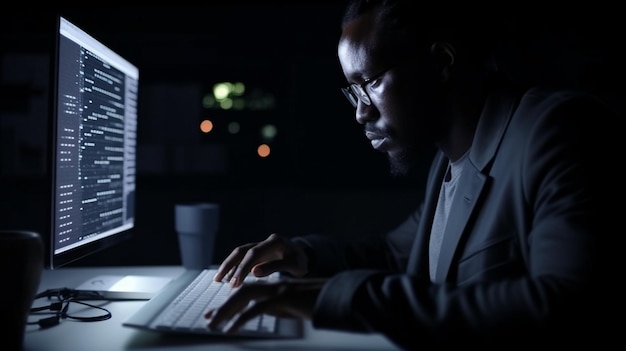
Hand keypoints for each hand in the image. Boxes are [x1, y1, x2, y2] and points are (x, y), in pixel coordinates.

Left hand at [204, 278, 326, 333]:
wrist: (339, 297)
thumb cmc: (320, 304)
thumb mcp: (295, 308)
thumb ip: (278, 308)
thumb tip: (261, 313)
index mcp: (276, 289)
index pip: (248, 293)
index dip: (230, 304)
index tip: (214, 316)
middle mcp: (275, 286)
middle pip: (242, 292)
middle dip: (223, 307)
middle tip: (208, 321)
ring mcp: (280, 290)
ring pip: (245, 297)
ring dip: (226, 311)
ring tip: (213, 325)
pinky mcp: (284, 298)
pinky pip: (257, 308)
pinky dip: (241, 319)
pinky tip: (231, 330)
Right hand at [213, 233, 309, 286]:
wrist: (305, 256)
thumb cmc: (301, 261)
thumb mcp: (294, 266)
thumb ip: (275, 267)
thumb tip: (254, 272)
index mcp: (275, 241)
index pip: (254, 253)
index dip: (244, 267)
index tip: (236, 282)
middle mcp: (265, 241)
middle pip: (243, 251)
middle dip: (231, 266)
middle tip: (224, 282)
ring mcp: (260, 246)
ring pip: (239, 253)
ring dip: (228, 266)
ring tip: (218, 279)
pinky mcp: (257, 253)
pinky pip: (242, 258)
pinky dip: (234, 267)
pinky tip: (227, 278)